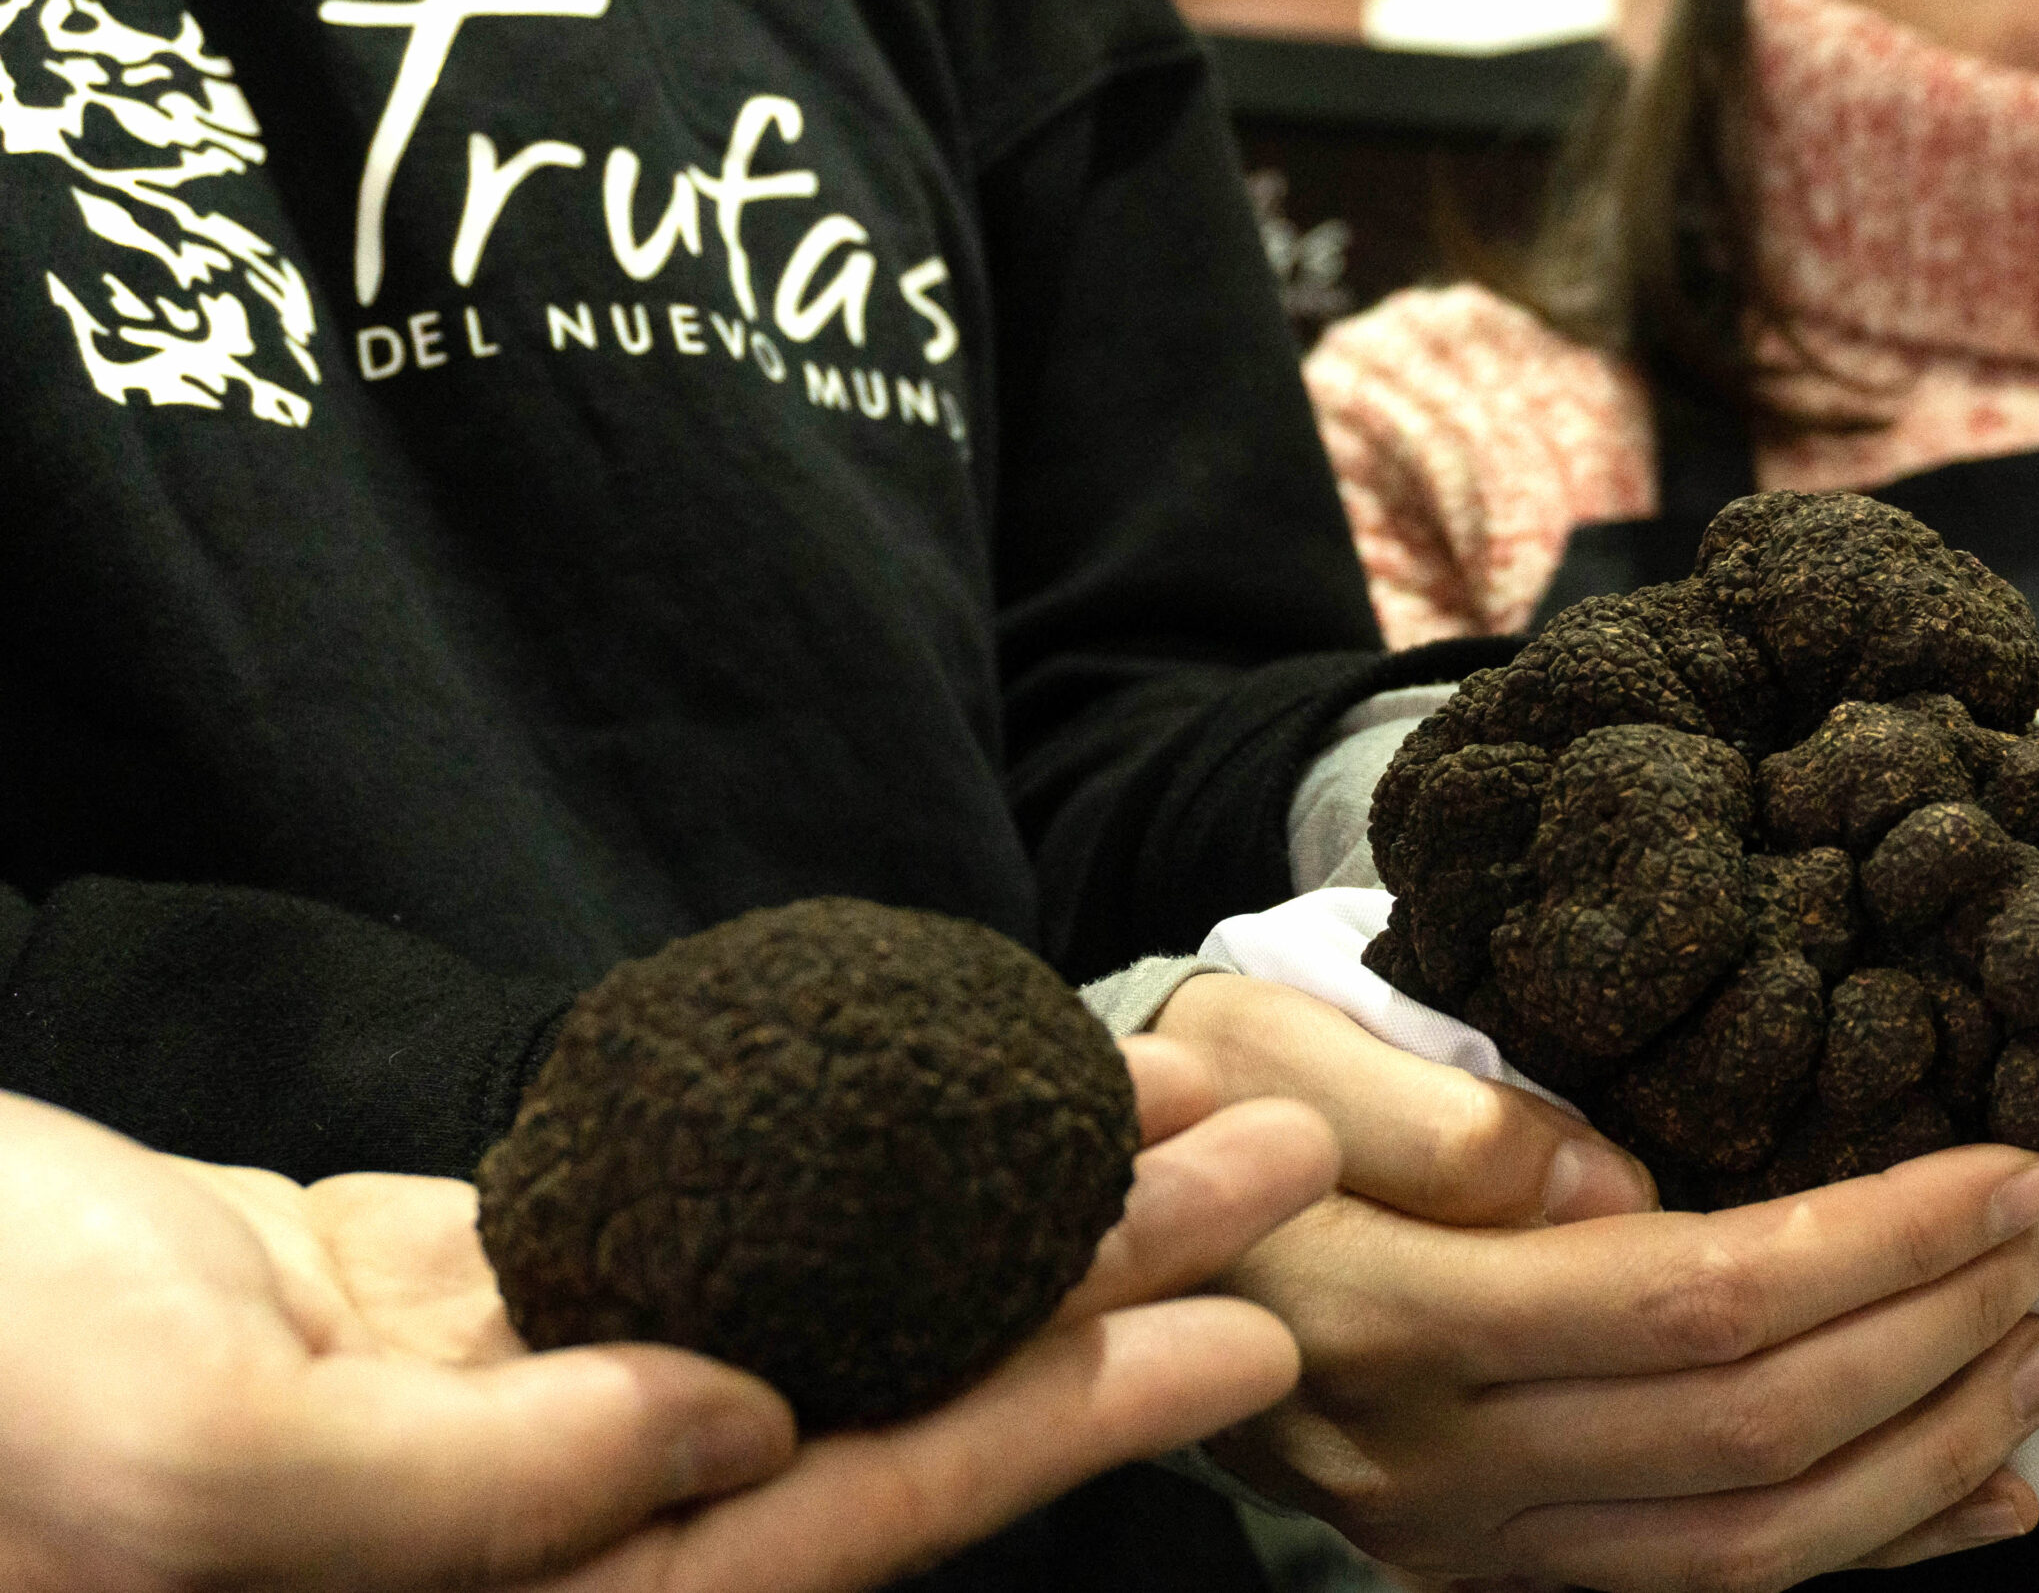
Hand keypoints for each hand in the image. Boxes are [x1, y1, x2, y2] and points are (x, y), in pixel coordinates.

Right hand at [0, 1038, 1337, 1592]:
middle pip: (883, 1408)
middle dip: (1087, 1295)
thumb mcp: (184, 1468)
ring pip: (819, 1302)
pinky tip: (946, 1086)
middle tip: (1276, 1165)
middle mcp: (558, 1526)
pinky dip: (834, 1154)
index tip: (1240, 1330)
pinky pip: (704, 1217)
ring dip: (990, 1208)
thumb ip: (469, 1492)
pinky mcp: (479, 1290)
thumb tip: (742, 1426)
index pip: (842, 1528)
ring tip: (1164, 1102)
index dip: (1052, 1432)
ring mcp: (529, 1400)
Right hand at [1157, 975, 2038, 1591]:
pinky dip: (1861, 1549)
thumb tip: (1610, 1185)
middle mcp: (1436, 1463)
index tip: (2012, 1170)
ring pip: (1745, 1547)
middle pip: (1745, 1435)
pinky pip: (1703, 1587)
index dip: (1875, 1246)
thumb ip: (1429, 1116)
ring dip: (1927, 1456)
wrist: (1114, 1230)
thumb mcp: (1270, 1047)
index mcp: (1392, 1315)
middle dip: (1936, 1335)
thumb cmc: (1209, 1105)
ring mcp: (1464, 1539)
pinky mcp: (1491, 1563)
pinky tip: (1974, 1498)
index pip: (1686, 1303)